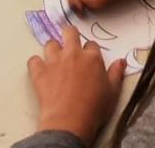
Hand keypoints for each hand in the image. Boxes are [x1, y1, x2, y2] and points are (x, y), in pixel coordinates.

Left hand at [27, 26, 125, 145]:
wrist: (70, 121)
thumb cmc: (94, 108)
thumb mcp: (113, 92)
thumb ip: (116, 73)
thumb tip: (121, 61)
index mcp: (92, 57)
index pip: (91, 44)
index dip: (90, 51)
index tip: (89, 59)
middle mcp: (72, 53)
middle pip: (69, 32)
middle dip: (69, 34)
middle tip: (70, 44)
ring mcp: (54, 61)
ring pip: (50, 43)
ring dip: (53, 49)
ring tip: (55, 59)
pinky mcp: (39, 72)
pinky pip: (33, 60)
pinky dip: (36, 64)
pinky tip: (40, 70)